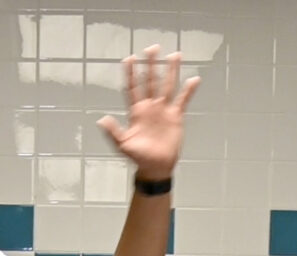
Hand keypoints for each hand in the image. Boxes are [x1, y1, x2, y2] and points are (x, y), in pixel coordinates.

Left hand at [98, 47, 199, 181]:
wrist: (155, 167)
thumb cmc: (138, 157)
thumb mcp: (123, 145)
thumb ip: (113, 132)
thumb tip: (101, 119)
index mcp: (136, 111)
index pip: (133, 87)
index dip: (131, 73)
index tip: (130, 58)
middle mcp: (150, 106)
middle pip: (150, 80)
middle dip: (151, 64)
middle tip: (152, 48)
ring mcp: (163, 110)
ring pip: (167, 85)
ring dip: (170, 70)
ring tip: (174, 54)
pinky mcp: (176, 116)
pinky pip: (183, 100)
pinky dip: (188, 90)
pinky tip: (194, 79)